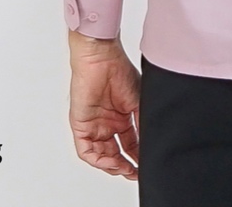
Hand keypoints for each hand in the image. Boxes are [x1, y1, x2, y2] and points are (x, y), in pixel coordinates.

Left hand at [67, 29, 139, 179]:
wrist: (101, 58)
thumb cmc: (119, 70)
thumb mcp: (139, 100)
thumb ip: (143, 122)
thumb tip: (151, 141)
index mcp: (122, 117)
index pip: (130, 144)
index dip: (138, 157)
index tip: (146, 165)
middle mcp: (108, 123)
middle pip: (116, 153)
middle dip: (126, 166)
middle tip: (135, 172)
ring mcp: (94, 125)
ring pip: (101, 155)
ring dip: (113, 166)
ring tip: (124, 168)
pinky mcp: (81, 126)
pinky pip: (86, 150)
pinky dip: (98, 160)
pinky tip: (111, 161)